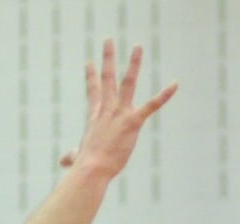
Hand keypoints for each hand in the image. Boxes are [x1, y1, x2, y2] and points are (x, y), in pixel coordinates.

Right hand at [57, 39, 177, 174]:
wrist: (92, 168)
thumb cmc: (84, 166)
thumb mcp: (76, 157)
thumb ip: (72, 156)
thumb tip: (65, 161)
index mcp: (95, 116)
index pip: (93, 92)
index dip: (91, 76)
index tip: (90, 62)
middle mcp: (107, 109)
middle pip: (107, 78)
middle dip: (108, 58)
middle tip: (109, 40)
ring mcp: (120, 113)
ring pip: (128, 82)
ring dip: (133, 63)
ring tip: (137, 46)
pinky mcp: (133, 121)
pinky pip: (151, 105)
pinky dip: (164, 95)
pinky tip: (175, 84)